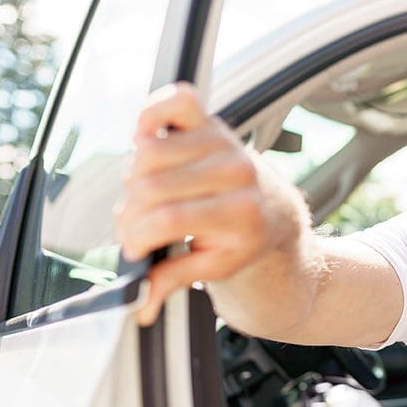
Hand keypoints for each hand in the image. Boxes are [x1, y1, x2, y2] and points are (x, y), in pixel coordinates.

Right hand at [115, 82, 303, 325]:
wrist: (274, 210)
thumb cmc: (241, 239)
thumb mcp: (215, 267)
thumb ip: (174, 280)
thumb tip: (141, 306)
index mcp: (240, 213)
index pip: (167, 219)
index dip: (137, 236)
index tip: (134, 249)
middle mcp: (235, 172)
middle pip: (149, 187)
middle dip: (132, 213)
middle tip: (139, 226)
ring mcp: (223, 142)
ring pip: (148, 152)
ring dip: (135, 178)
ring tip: (148, 196)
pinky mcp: (210, 121)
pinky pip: (173, 100)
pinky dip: (151, 115)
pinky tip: (146, 140)